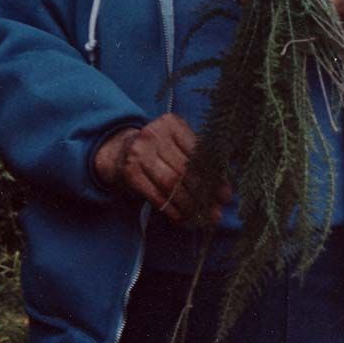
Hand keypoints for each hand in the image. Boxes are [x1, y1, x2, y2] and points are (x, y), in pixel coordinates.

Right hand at [93, 115, 231, 224]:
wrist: (117, 151)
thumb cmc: (158, 150)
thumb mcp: (176, 143)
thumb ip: (198, 157)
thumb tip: (225, 187)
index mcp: (172, 123)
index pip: (198, 152)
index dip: (214, 175)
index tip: (226, 195)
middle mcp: (154, 134)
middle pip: (185, 170)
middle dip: (204, 194)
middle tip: (217, 212)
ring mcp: (139, 152)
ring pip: (172, 184)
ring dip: (189, 205)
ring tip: (202, 218)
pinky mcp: (130, 172)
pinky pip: (156, 195)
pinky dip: (172, 209)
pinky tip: (182, 218)